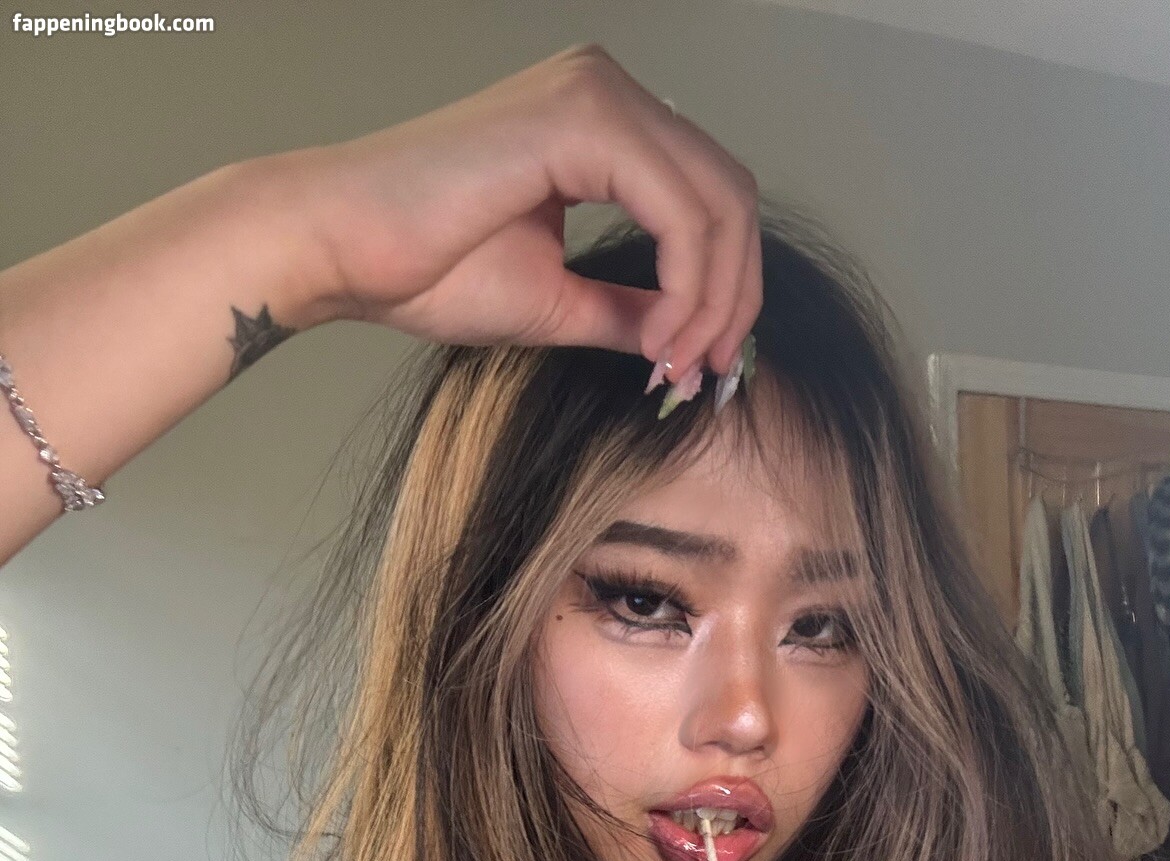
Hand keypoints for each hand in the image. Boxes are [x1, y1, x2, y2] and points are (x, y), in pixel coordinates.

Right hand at [289, 44, 760, 385]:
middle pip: (730, 195)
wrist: (343, 248)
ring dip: (714, 300)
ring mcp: (597, 94)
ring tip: (678, 364)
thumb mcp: (559, 300)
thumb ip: (629, 310)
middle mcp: (607, 90)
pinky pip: (680, 211)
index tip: (704, 364)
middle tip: (709, 371)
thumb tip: (689, 344)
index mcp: (602, 121)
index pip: (709, 197)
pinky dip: (686, 285)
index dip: (727, 287)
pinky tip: (656, 338)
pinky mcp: (584, 118)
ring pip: (718, 203)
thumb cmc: (424, 267)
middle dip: (734, 296)